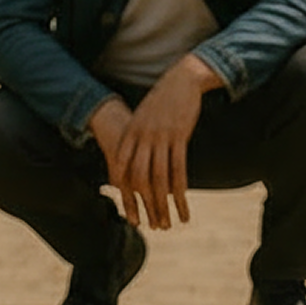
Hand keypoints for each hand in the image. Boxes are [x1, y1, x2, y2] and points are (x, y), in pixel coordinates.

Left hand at [89, 56, 219, 229]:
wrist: (182, 79)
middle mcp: (142, 137)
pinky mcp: (179, 137)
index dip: (123, 189)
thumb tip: (133, 154)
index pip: (121, 167)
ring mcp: (160, 138)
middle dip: (146, 205)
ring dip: (164, 205)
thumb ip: (136, 135)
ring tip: (170, 223)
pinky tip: (183, 204)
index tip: (128, 207)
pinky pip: (178, 169)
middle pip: (140, 179)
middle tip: (152, 225)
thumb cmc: (162, 99)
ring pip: (159, 179)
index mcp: (131, 133)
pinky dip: (180, 190)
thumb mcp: (143, 115)